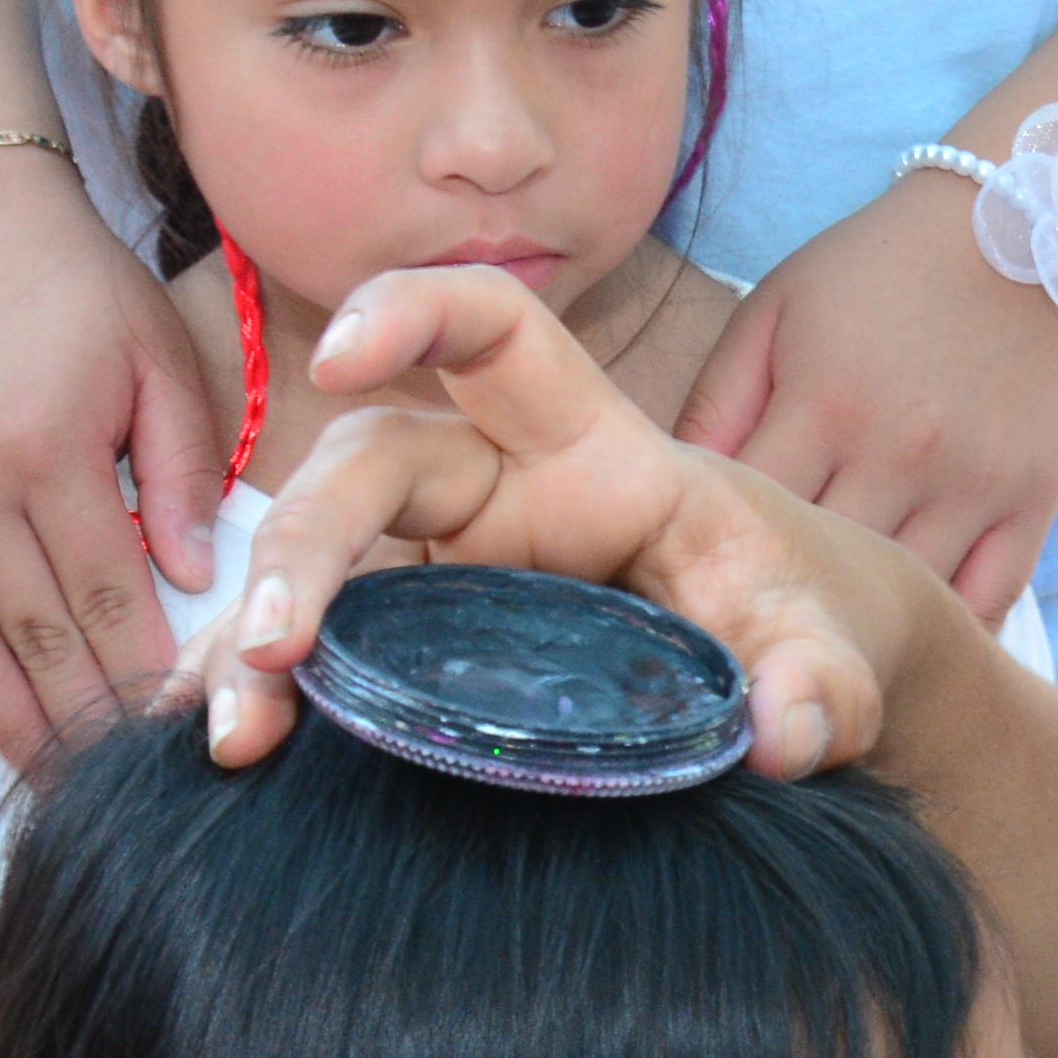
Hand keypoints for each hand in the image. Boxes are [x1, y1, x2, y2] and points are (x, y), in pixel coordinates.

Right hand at [0, 142, 222, 760]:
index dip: (143, 674)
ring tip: (49, 785)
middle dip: (83, 722)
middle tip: (127, 793)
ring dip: (0, 722)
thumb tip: (194, 580)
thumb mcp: (159, 357)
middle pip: (31, 633)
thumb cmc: (79, 291)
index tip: (180, 733)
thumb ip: (179, 470)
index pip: (107, 595)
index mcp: (47, 447)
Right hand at [212, 262, 915, 778]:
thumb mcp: (825, 648)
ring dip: (261, 633)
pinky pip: (323, 642)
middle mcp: (498, 487)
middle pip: (371, 463)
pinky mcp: (417, 636)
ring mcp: (445, 563)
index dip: (415, 312)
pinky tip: (232, 745)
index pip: (497, 332)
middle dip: (304, 537)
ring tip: (238, 735)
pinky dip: (267, 684)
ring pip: (321, 555)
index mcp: (595, 449)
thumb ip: (823, 684)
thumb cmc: (788, 620)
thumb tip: (789, 737)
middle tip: (273, 647)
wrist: (773, 671)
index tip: (338, 357)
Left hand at [683, 170, 1057, 629]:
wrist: (1009, 232)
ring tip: (826, 644)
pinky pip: (990, 600)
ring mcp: (973, 483)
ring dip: (864, 627)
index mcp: (824, 406)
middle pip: (825, 576)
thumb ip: (714, 406)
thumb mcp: (770, 315)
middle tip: (755, 631)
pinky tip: (913, 636)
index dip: (716, 564)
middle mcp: (902, 454)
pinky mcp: (1032, 497)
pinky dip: (949, 628)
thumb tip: (673, 500)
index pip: (751, 525)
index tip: (699, 586)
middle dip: (782, 606)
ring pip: (906, 602)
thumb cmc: (870, 274)